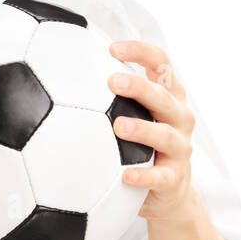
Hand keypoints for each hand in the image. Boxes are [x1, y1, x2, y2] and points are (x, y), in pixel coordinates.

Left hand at [107, 39, 197, 221]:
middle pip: (163, 96)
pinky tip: (125, 176)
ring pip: (165, 135)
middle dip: (139, 87)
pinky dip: (144, 176)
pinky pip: (160, 177)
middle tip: (112, 81)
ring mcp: (179, 148)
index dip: (141, 52)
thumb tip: (61, 70)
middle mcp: (178, 118)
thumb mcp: (133, 114)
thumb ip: (108, 95)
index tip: (113, 48)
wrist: (169, 192)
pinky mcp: (174, 178)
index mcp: (168, 96)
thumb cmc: (143, 144)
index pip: (161, 64)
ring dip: (143, 129)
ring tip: (119, 126)